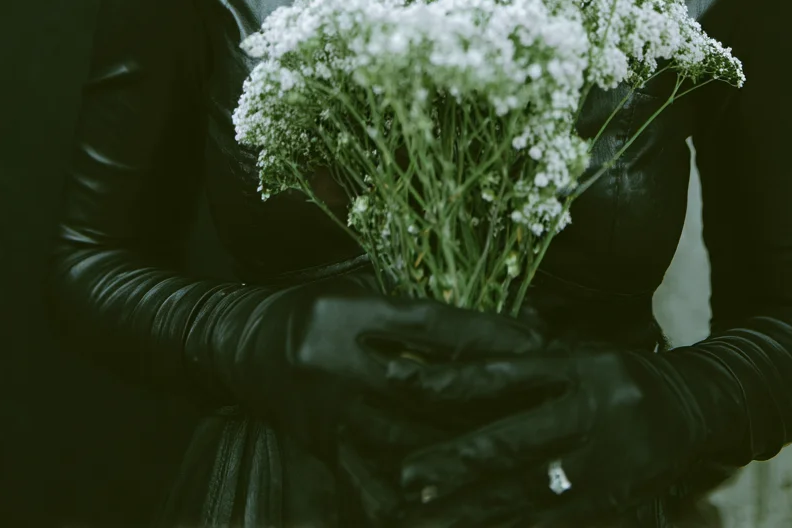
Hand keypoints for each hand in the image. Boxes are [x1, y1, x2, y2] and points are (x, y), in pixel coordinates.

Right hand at [320, 301, 548, 526]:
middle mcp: (334, 361)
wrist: (249, 347)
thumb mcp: (361, 293)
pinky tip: (454, 499)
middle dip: (489, 395)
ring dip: (465, 445)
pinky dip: (415, 493)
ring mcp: (329, 413)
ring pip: (408, 440)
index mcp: (347, 311)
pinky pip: (374, 483)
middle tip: (543, 397)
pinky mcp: (326, 451)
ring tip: (517, 445)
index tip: (536, 340)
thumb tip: (493, 328)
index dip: (486, 332)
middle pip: (426, 386)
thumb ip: (413, 314)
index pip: (429, 323)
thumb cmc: (320, 312)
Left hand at [386, 343, 702, 522]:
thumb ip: (527, 369)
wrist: (695, 407)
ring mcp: (601, 464)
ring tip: (423, 517)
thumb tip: (454, 373)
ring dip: (471, 509)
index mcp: (575, 368)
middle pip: (511, 442)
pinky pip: (550, 523)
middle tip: (407, 477)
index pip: (502, 374)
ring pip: (524, 493)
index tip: (397, 379)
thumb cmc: (621, 377)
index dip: (449, 379)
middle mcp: (588, 413)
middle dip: (456, 463)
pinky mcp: (609, 502)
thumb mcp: (579, 356)